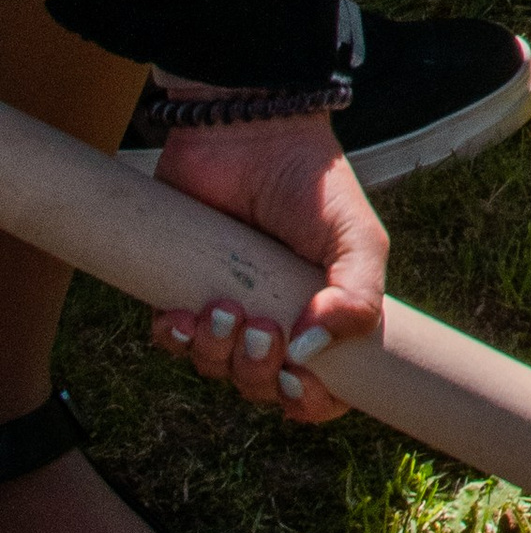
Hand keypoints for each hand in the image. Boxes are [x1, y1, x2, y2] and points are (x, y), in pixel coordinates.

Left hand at [149, 113, 386, 426]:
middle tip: (262, 329)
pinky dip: (175, 338)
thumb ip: (357, 298)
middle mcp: (275, 319)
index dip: (307, 401)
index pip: (318, 389)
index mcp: (324, 317)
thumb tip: (309, 354)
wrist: (251, 131)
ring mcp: (228, 305)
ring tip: (225, 307)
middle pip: (260, 387)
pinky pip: (171, 340)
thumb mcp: (358, 239)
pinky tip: (182, 313)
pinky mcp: (182, 287)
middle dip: (256, 373)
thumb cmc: (313, 184)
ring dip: (216, 354)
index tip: (299, 382)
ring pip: (214, 369)